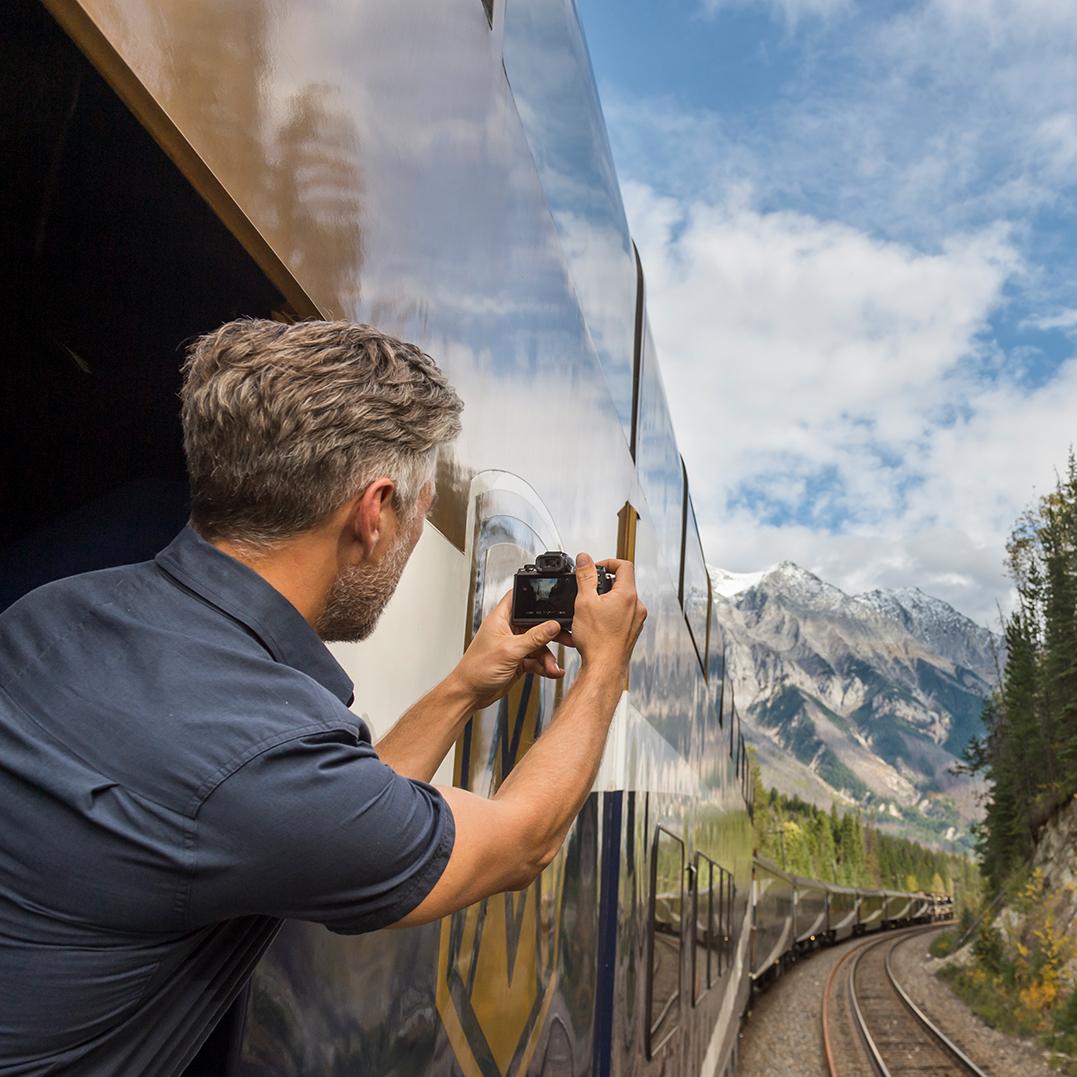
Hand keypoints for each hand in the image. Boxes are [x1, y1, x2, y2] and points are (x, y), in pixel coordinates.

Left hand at [450, 591, 574, 710]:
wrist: (470, 694)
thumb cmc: (476, 669)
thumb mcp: (510, 651)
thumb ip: (534, 637)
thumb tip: (552, 625)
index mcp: (501, 619)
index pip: (519, 598)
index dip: (535, 595)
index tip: (554, 599)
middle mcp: (508, 630)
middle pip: (536, 623)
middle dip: (552, 631)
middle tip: (567, 637)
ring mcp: (514, 645)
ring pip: (539, 644)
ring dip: (548, 656)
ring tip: (553, 666)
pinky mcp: (519, 660)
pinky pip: (537, 659)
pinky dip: (545, 666)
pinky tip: (552, 671)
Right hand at [568, 553, 646, 674]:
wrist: (604, 668)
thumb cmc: (597, 640)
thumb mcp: (584, 601)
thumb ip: (585, 576)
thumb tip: (585, 558)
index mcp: (628, 595)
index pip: (624, 565)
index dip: (607, 562)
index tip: (594, 569)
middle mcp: (637, 606)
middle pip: (622, 583)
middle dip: (603, 584)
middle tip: (588, 591)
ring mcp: (636, 620)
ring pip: (621, 600)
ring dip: (605, 600)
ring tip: (589, 610)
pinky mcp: (631, 631)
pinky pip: (621, 615)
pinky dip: (609, 614)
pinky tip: (595, 624)